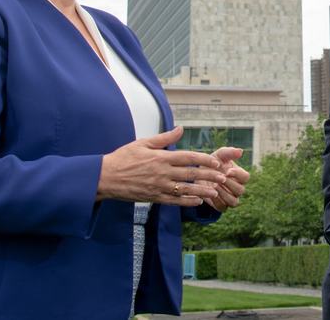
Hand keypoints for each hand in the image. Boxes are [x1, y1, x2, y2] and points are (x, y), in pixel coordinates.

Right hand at [97, 127, 226, 206]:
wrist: (106, 177)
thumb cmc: (123, 158)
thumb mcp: (143, 143)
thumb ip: (164, 138)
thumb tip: (181, 129)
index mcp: (161, 157)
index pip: (188, 157)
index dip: (204, 160)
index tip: (216, 162)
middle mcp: (162, 172)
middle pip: (191, 174)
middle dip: (209, 175)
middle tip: (223, 177)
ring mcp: (159, 186)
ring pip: (185, 189)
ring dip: (202, 191)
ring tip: (215, 192)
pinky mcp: (154, 197)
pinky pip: (174, 201)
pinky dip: (187, 201)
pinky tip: (198, 201)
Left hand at [202, 147, 250, 211]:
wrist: (199, 174)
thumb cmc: (213, 163)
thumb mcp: (220, 155)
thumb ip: (230, 152)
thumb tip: (241, 151)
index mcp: (239, 176)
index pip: (245, 177)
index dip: (238, 175)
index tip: (227, 171)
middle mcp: (237, 188)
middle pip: (240, 190)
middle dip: (230, 184)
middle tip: (220, 178)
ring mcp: (230, 198)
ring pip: (234, 201)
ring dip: (224, 194)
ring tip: (214, 185)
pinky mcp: (221, 205)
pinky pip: (222, 207)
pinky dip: (217, 201)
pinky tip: (210, 193)